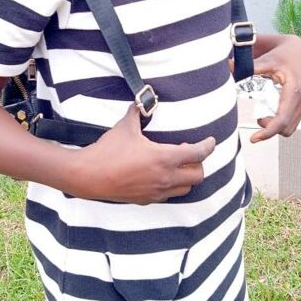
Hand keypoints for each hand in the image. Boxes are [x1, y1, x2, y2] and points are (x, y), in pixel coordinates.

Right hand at [71, 104, 215, 204]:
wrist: (89, 175)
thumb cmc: (108, 150)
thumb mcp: (125, 127)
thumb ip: (137, 112)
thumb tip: (140, 100)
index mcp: (164, 158)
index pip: (197, 154)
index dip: (208, 146)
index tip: (211, 141)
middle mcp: (165, 178)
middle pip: (198, 175)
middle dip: (198, 163)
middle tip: (187, 151)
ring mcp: (157, 191)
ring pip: (185, 188)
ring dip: (186, 176)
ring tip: (176, 164)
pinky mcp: (146, 200)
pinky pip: (168, 195)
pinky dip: (172, 186)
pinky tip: (161, 176)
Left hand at [248, 34, 300, 142]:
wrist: (300, 51)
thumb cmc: (282, 54)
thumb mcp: (266, 59)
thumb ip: (248, 65)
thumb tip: (228, 66)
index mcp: (294, 91)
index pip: (282, 120)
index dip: (267, 132)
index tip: (253, 138)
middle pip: (286, 129)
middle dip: (269, 129)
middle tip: (257, 117)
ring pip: (290, 129)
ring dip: (275, 127)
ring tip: (263, 114)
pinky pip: (292, 124)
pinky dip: (280, 123)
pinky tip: (270, 113)